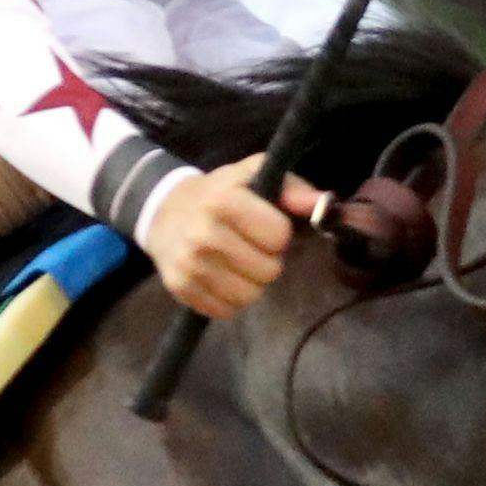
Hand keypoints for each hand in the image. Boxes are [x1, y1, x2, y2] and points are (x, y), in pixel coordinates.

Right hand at [146, 159, 323, 320]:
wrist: (162, 213)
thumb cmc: (218, 193)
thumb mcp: (252, 176)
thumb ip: (292, 188)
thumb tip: (324, 204)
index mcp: (223, 202)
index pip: (278, 236)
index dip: (278, 232)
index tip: (264, 225)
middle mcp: (204, 235)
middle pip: (268, 271)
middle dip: (266, 259)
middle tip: (250, 246)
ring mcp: (190, 265)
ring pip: (249, 296)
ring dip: (251, 282)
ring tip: (238, 263)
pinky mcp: (181, 289)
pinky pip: (226, 310)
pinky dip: (230, 298)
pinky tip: (222, 276)